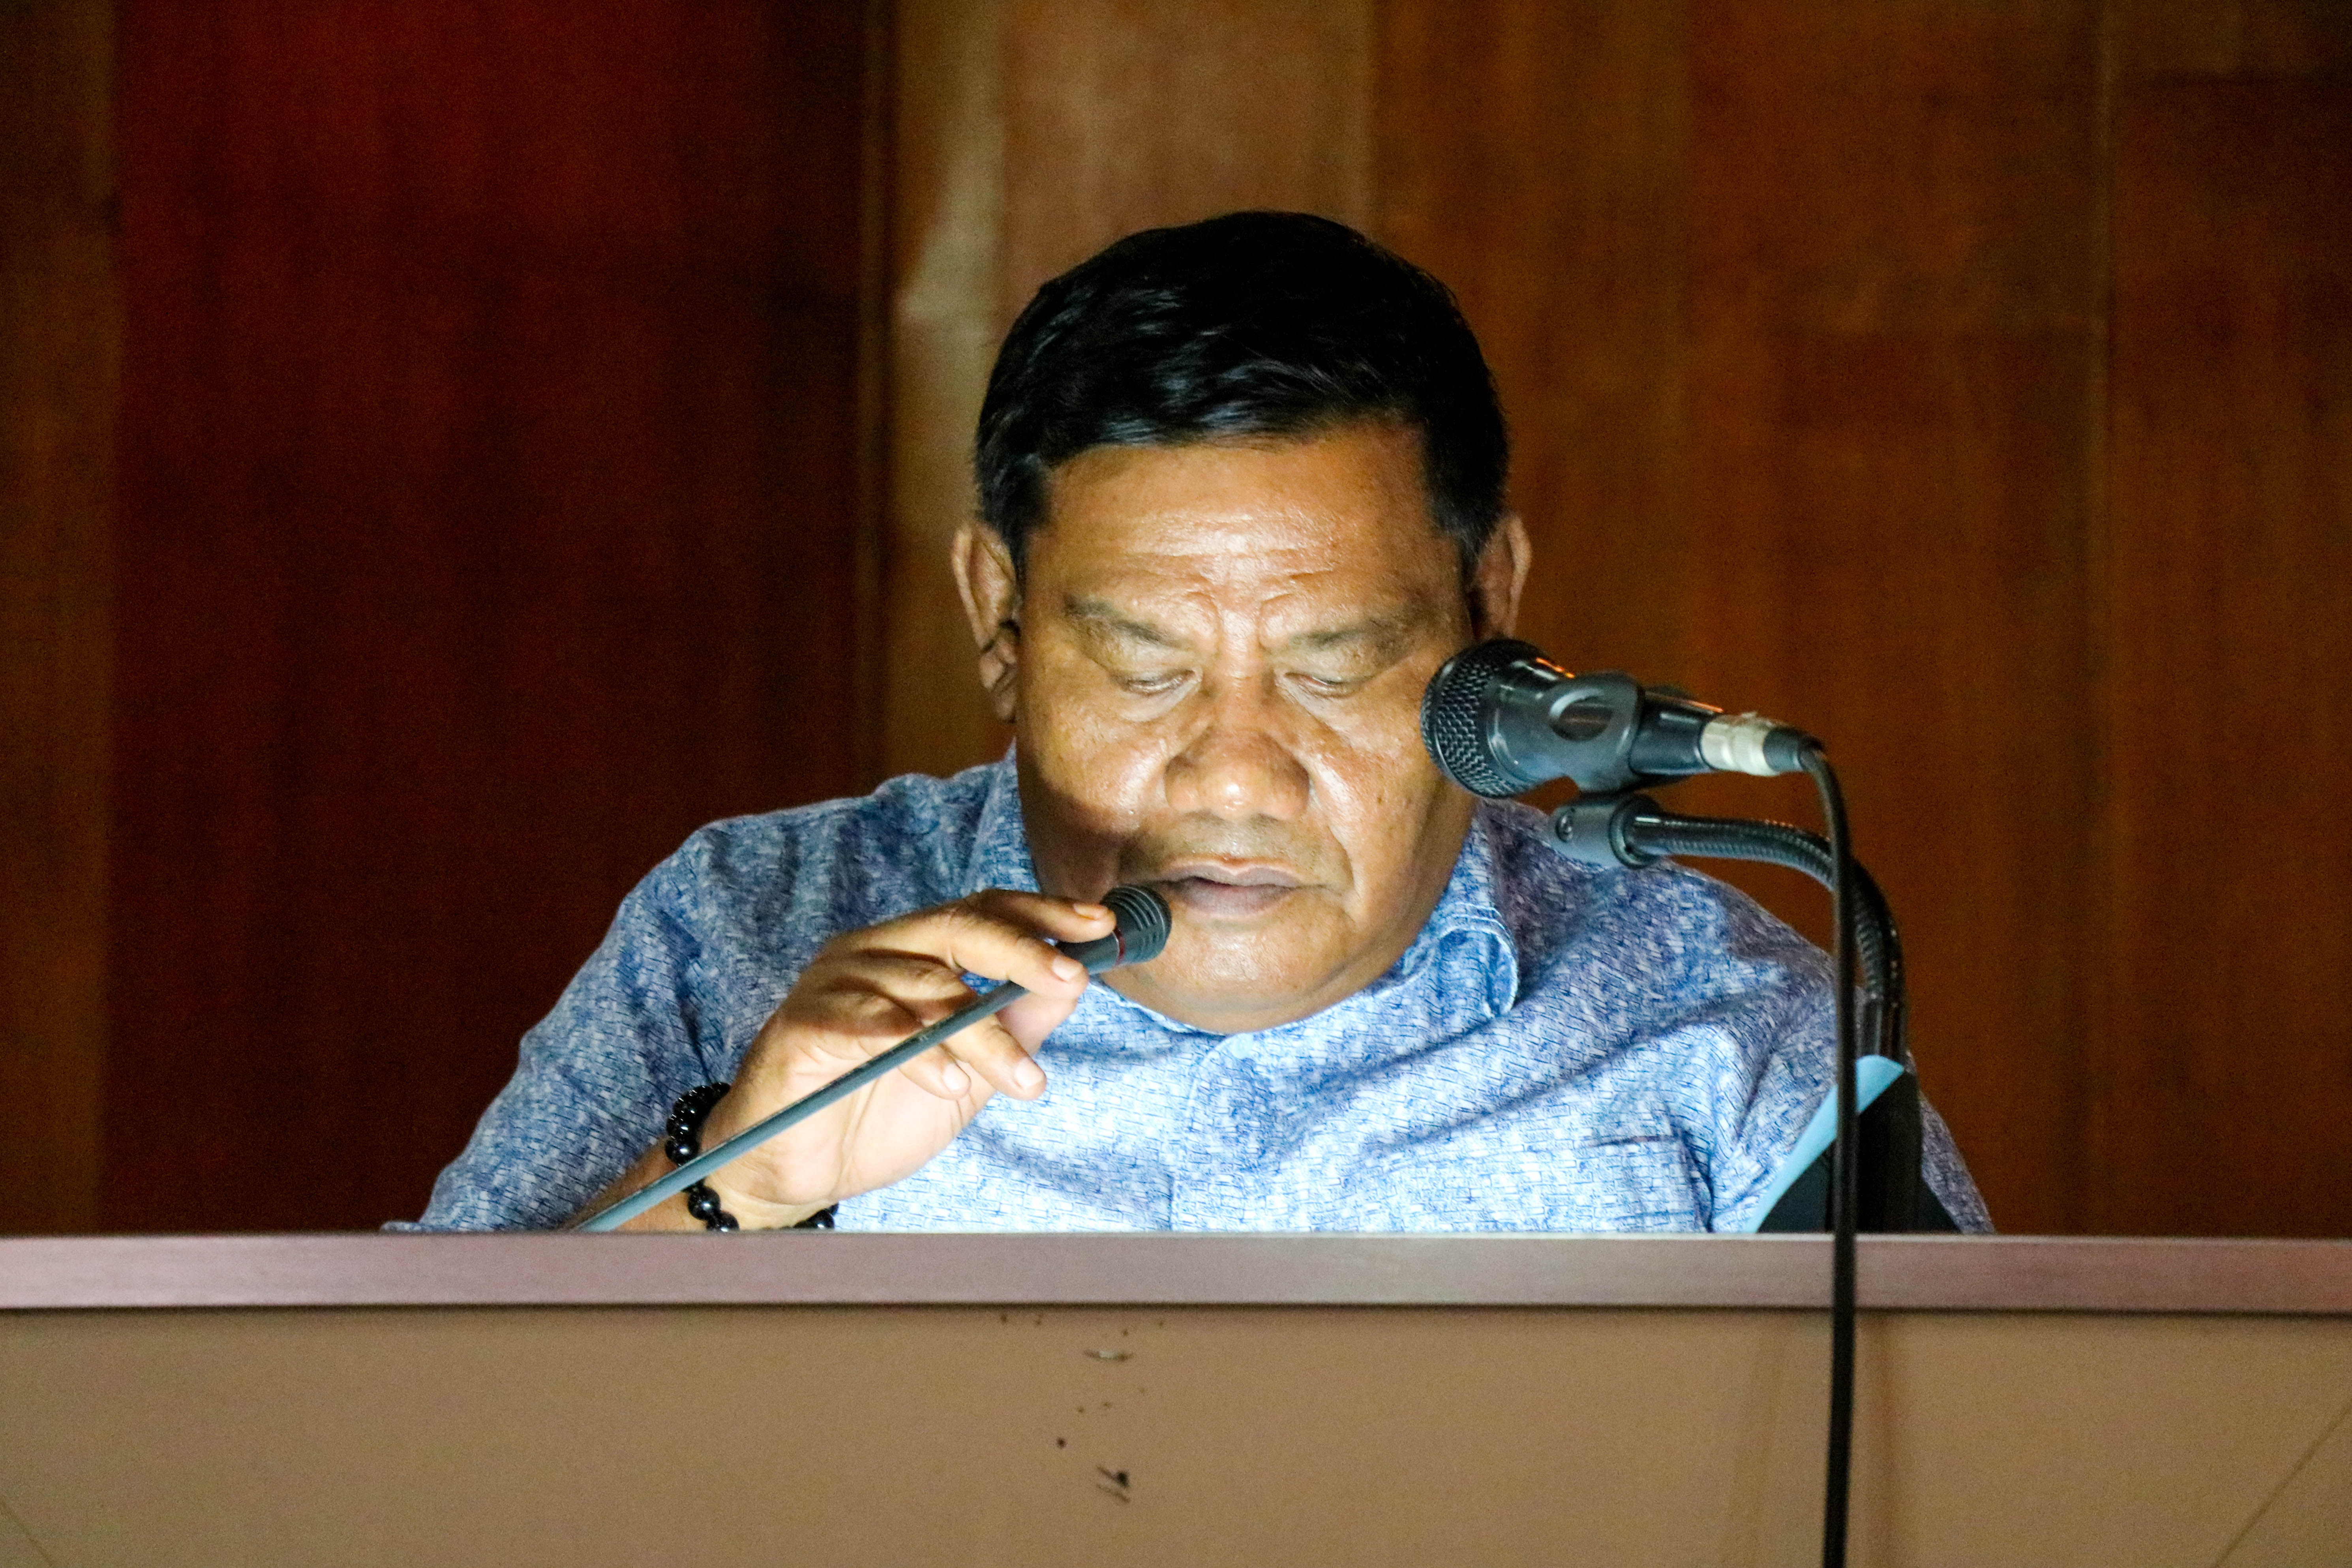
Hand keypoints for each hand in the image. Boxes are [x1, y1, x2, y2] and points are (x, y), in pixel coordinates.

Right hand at [692, 889, 1114, 1222]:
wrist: (800, 1170)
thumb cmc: (883, 1110)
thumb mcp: (971, 1068)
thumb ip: (1017, 1021)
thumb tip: (1077, 981)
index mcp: (912, 949)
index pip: (984, 910)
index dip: (1041, 913)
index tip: (1100, 926)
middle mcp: (872, 950)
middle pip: (957, 928)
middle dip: (1023, 952)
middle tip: (1073, 979)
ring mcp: (833, 982)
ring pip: (925, 987)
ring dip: (983, 1033)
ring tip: (1025, 1080)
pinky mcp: (802, 1025)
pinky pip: (871, 1026)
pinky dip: (918, 1051)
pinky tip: (951, 1081)